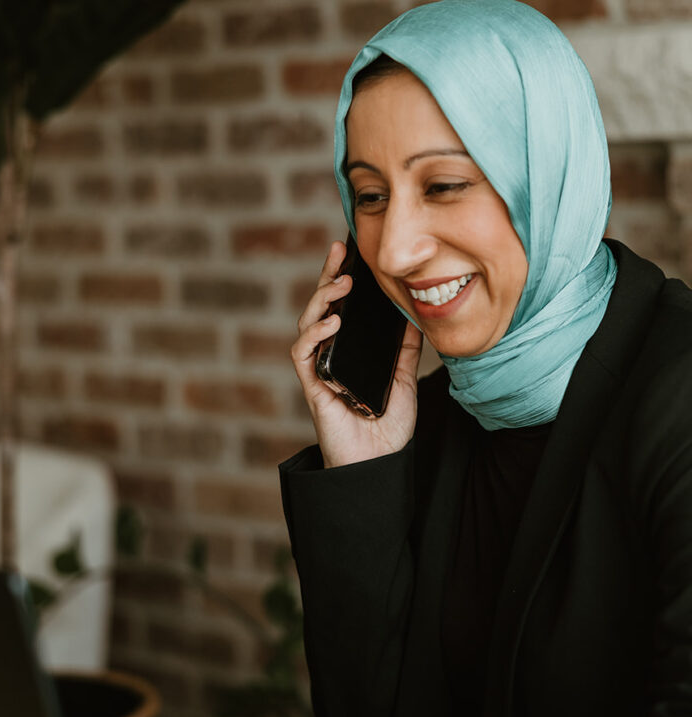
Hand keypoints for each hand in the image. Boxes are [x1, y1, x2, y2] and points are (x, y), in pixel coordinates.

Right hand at [291, 240, 423, 467]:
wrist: (379, 464)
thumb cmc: (387, 427)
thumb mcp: (404, 379)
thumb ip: (405, 349)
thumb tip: (414, 313)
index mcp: (349, 350)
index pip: (341, 307)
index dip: (341, 278)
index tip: (351, 252)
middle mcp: (330, 355)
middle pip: (320, 308)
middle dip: (327, 277)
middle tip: (340, 253)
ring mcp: (319, 370)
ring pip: (306, 324)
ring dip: (322, 301)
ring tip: (343, 285)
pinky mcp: (313, 386)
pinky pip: (302, 353)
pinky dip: (314, 334)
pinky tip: (332, 322)